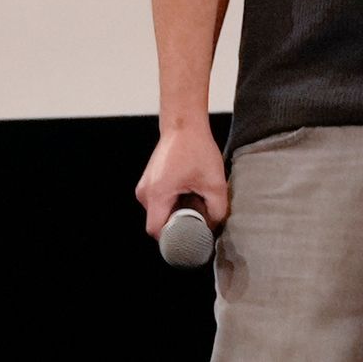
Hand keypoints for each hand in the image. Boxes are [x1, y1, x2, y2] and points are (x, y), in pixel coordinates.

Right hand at [135, 124, 227, 238]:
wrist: (184, 124)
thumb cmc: (197, 149)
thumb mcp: (214, 182)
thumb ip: (217, 209)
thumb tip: (215, 226)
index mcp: (156, 195)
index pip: (156, 231)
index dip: (172, 239)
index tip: (189, 238)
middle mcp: (145, 192)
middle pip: (158, 221)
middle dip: (178, 223)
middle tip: (198, 218)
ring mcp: (145, 185)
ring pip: (159, 210)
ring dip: (176, 211)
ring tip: (195, 199)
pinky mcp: (150, 180)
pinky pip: (159, 200)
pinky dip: (173, 201)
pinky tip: (188, 191)